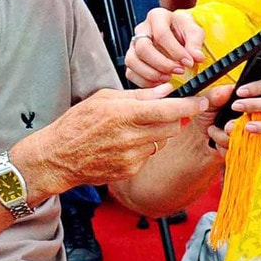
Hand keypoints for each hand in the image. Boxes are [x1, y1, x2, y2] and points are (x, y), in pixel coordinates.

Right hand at [17, 84, 210, 190]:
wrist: (59, 157)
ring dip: (156, 133)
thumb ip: (137, 95)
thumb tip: (165, 90)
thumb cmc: (76, 124)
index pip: (169, 110)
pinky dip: (143, 147)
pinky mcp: (131, 170)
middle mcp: (131, 137)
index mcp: (125, 114)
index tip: (202, 101)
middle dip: (172, 118)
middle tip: (161, 111)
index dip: (191, 106)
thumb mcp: (103, 98)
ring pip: (161, 141)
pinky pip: (148, 154)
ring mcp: (132, 156)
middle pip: (171, 126)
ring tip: (133, 128)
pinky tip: (123, 144)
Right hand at [125, 8, 206, 87]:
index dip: (175, 51)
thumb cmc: (182, 30)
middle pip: (143, 48)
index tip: (188, 62)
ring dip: (151, 74)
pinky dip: (144, 82)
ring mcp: (134, 44)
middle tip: (178, 71)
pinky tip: (159, 83)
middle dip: (162, 64)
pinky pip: (130, 72)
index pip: (161, 34)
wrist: (176, 32)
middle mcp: (142, 29)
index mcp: (157, 17)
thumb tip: (196, 57)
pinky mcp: (131, 59)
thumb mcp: (194, 31)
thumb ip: (195, 43)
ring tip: (168, 78)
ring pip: (132, 61)